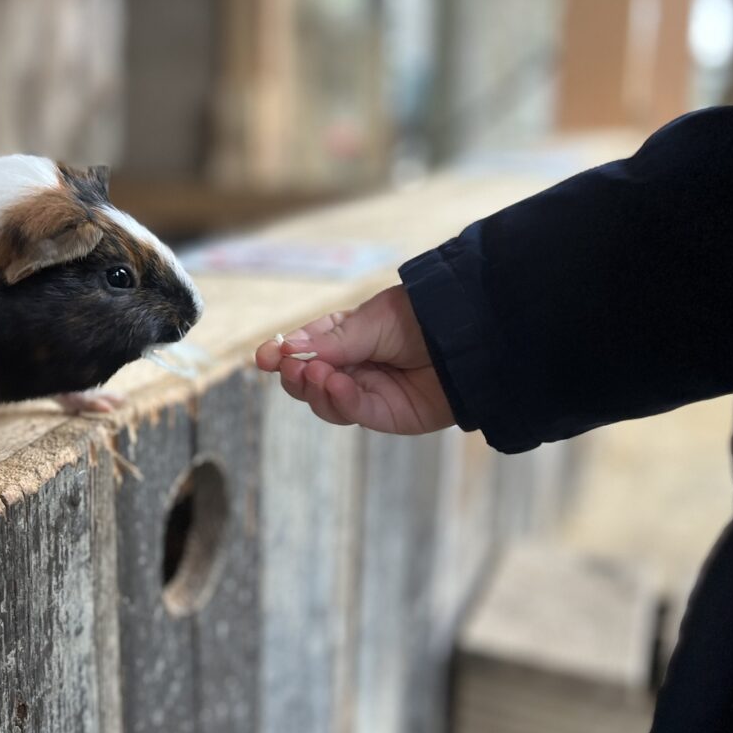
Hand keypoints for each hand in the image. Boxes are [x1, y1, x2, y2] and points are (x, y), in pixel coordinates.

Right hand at [254, 285, 454, 433]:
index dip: (281, 355)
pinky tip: (336, 385)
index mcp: (345, 339)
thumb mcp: (370, 321)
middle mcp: (353, 368)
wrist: (470, 334)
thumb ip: (332, 342)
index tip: (263, 357)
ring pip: (325, 403)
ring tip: (316, 374)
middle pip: (308, 383)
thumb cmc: (421, 317)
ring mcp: (369, 393)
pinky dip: (341, 401)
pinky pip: (356, 412)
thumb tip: (287, 350)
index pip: (305, 350)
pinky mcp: (388, 415)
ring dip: (315, 390)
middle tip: (288, 367)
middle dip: (294, 376)